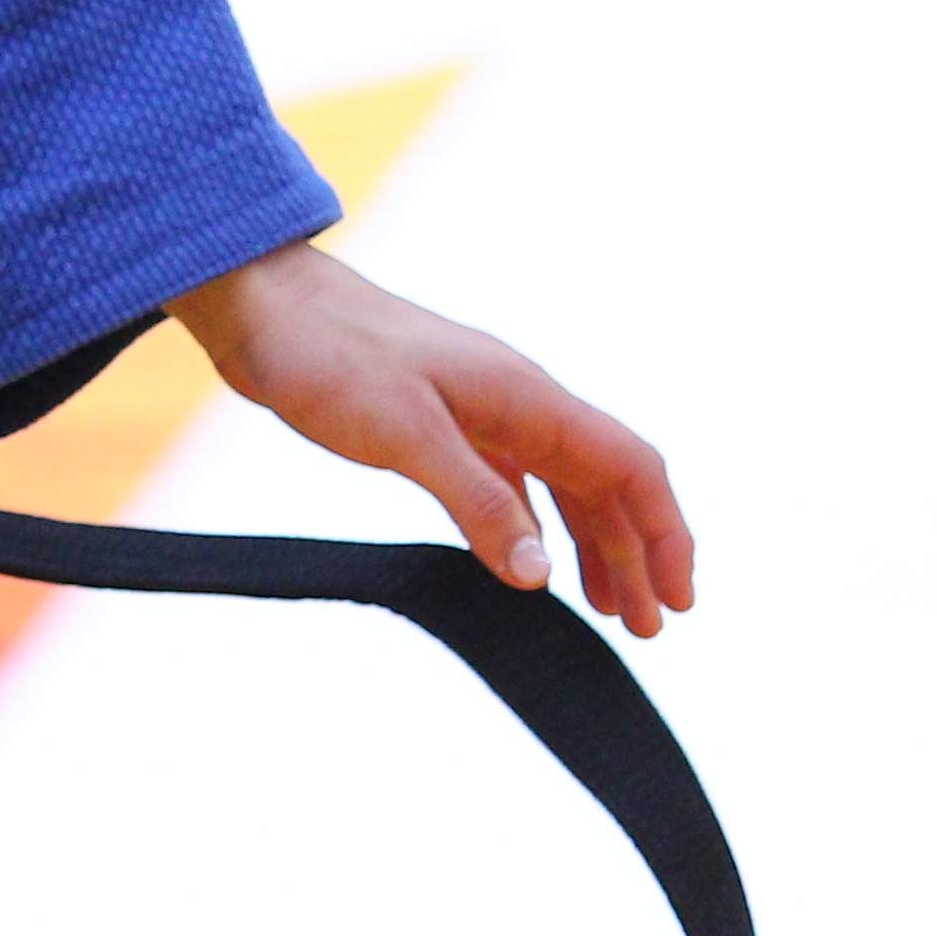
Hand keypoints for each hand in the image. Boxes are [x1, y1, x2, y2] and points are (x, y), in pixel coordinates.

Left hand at [173, 242, 694, 638]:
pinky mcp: (439, 423)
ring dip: (593, 544)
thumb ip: (477, 502)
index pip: (629, 465)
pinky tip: (531, 564)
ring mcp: (480, 411)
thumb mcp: (403, 432)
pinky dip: (534, 527)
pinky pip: (513, 481)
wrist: (259, 305)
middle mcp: (517, 402)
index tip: (677, 601)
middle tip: (647, 629)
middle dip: (637, 553)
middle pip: (606, 482)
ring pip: (563, 484)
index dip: (665, 532)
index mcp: (526, 396)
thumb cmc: (327, 354)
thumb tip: (541, 577)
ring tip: (608, 610)